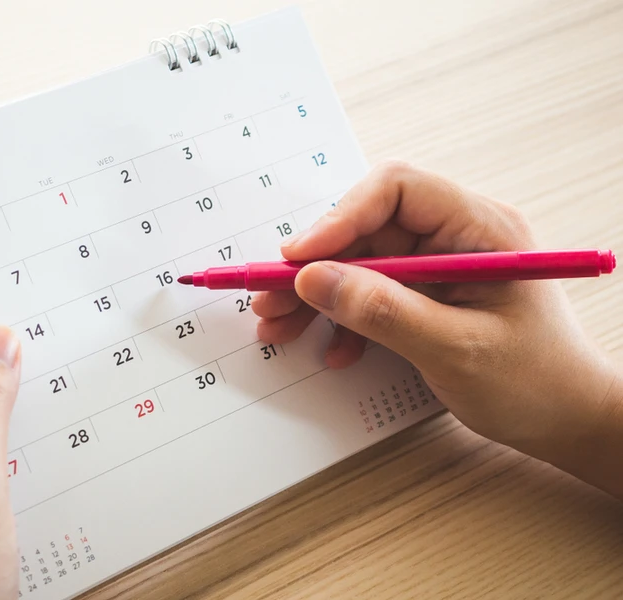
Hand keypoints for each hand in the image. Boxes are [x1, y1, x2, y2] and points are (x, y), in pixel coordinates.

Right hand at [253, 161, 622, 496]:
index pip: (396, 190)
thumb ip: (382, 311)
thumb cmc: (536, 383)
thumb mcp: (455, 348)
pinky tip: (333, 351)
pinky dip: (343, 321)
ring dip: (317, 296)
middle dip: (315, 266)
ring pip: (359, 264)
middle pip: (366, 230)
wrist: (569, 423)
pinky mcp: (426, 297)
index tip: (297, 258)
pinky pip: (371, 295)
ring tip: (280, 328)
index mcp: (478, 228)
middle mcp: (454, 237)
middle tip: (270, 299)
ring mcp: (438, 268)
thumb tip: (312, 278)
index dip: (339, 218)